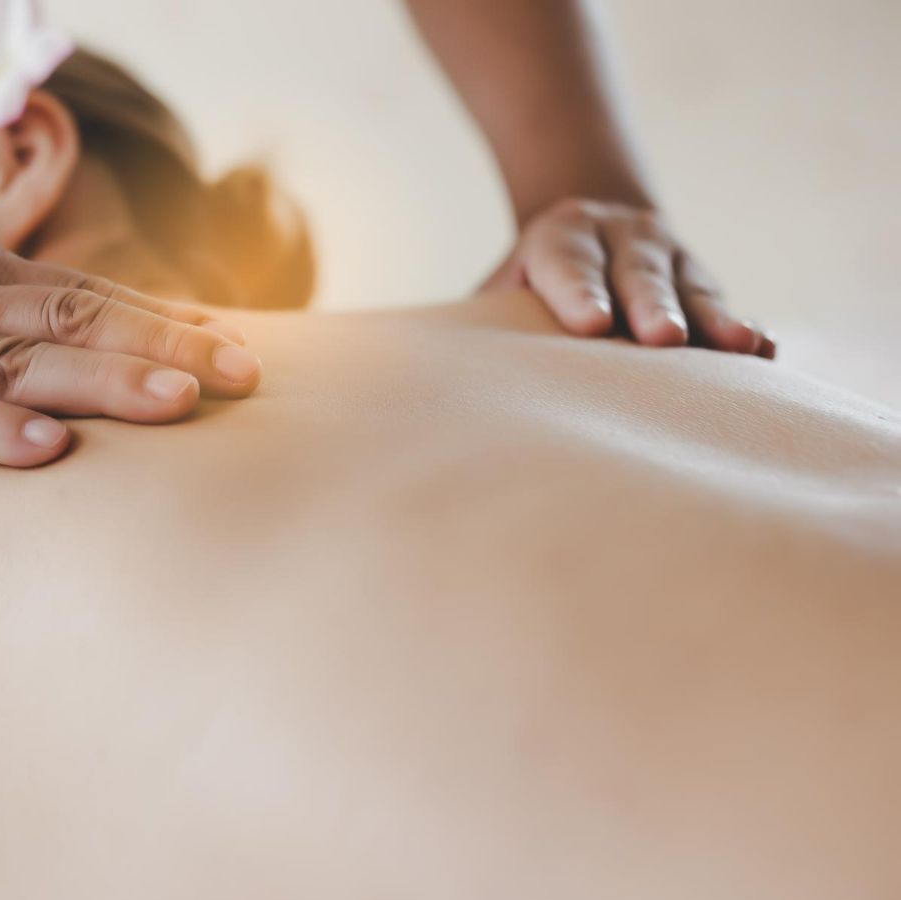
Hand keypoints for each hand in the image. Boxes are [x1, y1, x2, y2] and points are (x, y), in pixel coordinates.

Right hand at [0, 224, 260, 468]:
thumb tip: (89, 358)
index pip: (82, 297)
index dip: (164, 323)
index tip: (243, 349)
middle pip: (67, 325)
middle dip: (163, 350)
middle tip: (247, 378)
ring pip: (9, 366)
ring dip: (98, 382)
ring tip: (179, 404)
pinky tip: (46, 448)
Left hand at [484, 198, 775, 358]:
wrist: (584, 230)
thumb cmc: (523, 287)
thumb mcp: (496, 291)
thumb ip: (477, 323)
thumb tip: (431, 374)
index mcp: (560, 236)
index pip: (567, 265)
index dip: (579, 294)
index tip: (592, 326)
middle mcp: (621, 238)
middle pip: (637, 274)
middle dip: (651, 306)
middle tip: (662, 340)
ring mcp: (670, 258)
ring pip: (693, 289)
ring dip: (714, 320)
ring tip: (739, 348)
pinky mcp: (702, 285)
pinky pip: (725, 308)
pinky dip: (745, 332)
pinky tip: (764, 354)